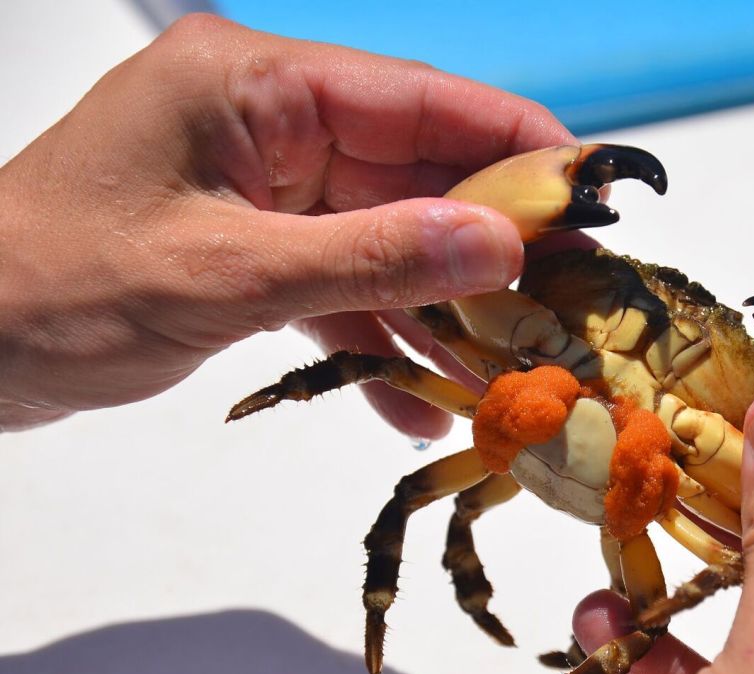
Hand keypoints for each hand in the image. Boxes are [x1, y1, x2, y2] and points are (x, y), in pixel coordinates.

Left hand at [0, 14, 573, 433]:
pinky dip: (378, 340)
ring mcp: (261, 189)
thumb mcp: (226, 277)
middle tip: (568, 299)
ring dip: (441, 307)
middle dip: (490, 243)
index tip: (595, 190)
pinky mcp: (253, 248)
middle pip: (415, 172)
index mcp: (254, 87)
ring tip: (509, 367)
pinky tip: (417, 403)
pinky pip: (340, 286)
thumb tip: (501, 244)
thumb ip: (371, 259)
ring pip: (387, 238)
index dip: (516, 141)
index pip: (419, 99)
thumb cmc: (54, 290)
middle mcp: (267, 125)